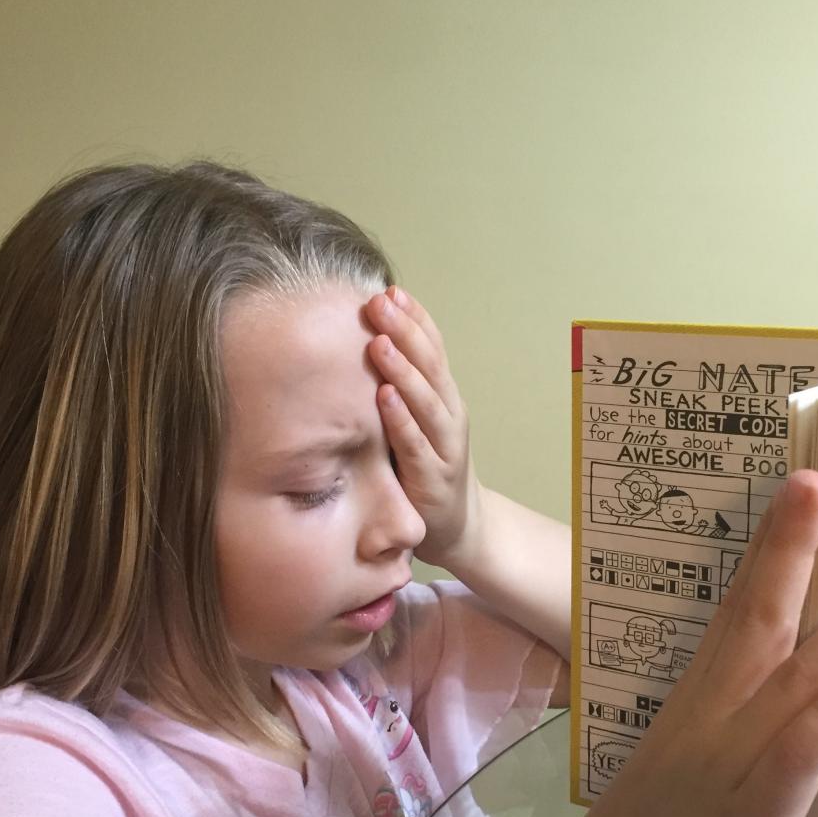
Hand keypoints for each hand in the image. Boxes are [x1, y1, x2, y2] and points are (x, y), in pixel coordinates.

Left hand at [364, 286, 483, 570]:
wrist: (457, 527)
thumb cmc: (427, 467)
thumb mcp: (415, 422)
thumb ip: (397, 389)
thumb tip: (360, 343)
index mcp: (444, 397)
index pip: (433, 348)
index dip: (415, 318)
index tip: (391, 290)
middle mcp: (450, 415)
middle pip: (431, 365)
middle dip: (405, 331)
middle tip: (380, 302)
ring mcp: (445, 446)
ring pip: (426, 401)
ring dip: (403, 370)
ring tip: (379, 343)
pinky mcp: (433, 478)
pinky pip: (416, 445)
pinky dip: (401, 420)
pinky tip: (383, 399)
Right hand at [553, 471, 817, 816]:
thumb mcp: (688, 761)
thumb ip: (737, 721)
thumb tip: (786, 680)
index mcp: (702, 703)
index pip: (739, 612)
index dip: (774, 549)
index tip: (805, 488)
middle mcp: (718, 719)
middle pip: (761, 624)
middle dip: (796, 552)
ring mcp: (734, 766)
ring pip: (795, 683)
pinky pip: (795, 761)